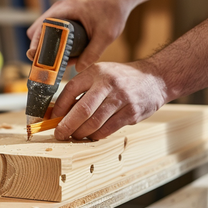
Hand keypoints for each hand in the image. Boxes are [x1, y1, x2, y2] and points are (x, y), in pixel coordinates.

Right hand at [26, 0, 132, 71]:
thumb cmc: (113, 10)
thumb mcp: (106, 35)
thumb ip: (92, 53)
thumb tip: (78, 69)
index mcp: (64, 11)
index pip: (39, 29)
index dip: (36, 46)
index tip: (37, 60)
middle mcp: (58, 10)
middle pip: (37, 31)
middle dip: (39, 48)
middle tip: (46, 64)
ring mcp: (60, 12)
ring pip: (44, 31)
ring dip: (46, 45)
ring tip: (56, 61)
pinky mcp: (65, 16)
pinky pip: (53, 30)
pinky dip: (54, 41)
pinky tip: (65, 53)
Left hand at [51, 60, 167, 140]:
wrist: (154, 78)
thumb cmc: (120, 78)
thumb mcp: (100, 74)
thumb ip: (82, 89)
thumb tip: (60, 111)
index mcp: (96, 72)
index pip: (71, 89)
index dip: (59, 106)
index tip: (52, 118)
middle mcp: (108, 84)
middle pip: (83, 109)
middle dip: (68, 125)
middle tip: (59, 134)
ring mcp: (121, 98)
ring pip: (95, 122)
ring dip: (81, 133)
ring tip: (74, 135)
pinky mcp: (132, 112)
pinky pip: (109, 129)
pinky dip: (97, 135)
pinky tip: (91, 135)